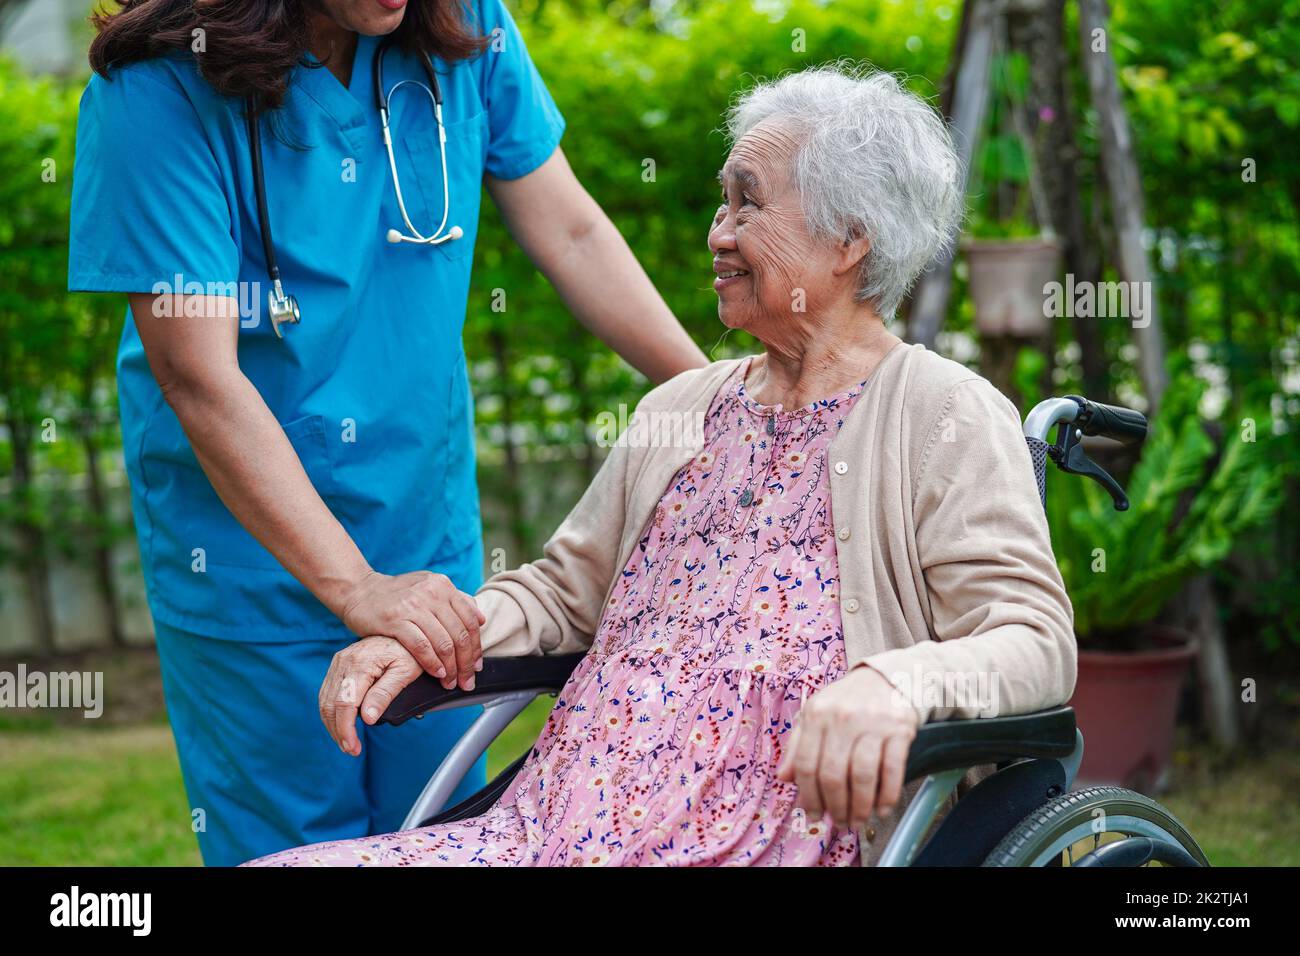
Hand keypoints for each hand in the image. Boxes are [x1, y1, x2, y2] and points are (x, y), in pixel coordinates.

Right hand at [319, 636, 422, 755]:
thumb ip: (385, 694)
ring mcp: (339, 662)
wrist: (404, 627)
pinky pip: (328, 693)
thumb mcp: (405, 672)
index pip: (344, 704)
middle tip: (351, 749)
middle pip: (330, 704)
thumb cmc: (409, 650)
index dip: (345, 729)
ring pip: (325, 700)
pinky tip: (342, 724)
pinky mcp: (339, 665)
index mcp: (359, 664)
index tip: (352, 747)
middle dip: (337, 731)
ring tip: (347, 742)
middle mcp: (343, 662)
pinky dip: (332, 712)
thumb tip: (368, 718)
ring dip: (333, 724)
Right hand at [339, 570, 484, 690]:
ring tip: (451, 682)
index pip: (470, 621)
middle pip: (459, 635)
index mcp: (443, 585)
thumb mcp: (428, 587)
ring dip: (450, 668)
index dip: (476, 647)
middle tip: (467, 681)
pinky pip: (421, 647)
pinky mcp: (395, 620)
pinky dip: (432, 664)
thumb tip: (481, 618)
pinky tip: (436, 674)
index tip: (477, 666)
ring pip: (443, 643)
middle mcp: (431, 593)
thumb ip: (455, 600)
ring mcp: (413, 606)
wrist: (359, 590)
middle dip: (466, 663)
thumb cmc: (396, 593)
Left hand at [776, 665, 919, 830]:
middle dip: (836, 807)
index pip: (807, 765)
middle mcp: (842, 719)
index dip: (809, 796)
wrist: (886, 678)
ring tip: (858, 821)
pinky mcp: (899, 730)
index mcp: (817, 715)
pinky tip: (882, 809)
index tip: (814, 815)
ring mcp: (873, 724)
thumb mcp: (814, 716)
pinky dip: (887, 796)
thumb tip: (783, 779)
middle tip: (840, 823)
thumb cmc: (844, 703)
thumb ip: (798, 747)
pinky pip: (892, 770)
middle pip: (834, 774)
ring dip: (860, 807)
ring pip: (863, 776)